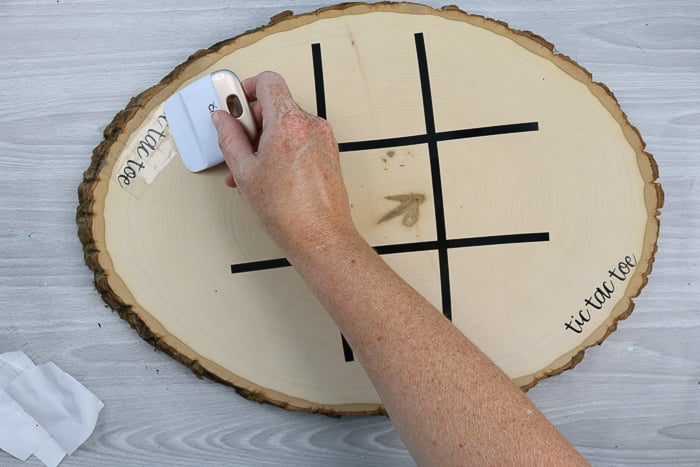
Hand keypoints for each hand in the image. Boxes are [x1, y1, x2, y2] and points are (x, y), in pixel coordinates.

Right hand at [211, 71, 358, 257]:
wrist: (320, 238)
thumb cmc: (290, 213)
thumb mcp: (245, 172)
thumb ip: (230, 139)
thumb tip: (223, 120)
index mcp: (289, 122)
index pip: (267, 82)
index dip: (245, 88)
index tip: (232, 103)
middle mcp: (310, 125)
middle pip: (275, 105)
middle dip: (251, 123)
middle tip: (237, 146)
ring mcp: (322, 139)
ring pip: (285, 126)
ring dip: (264, 141)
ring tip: (250, 170)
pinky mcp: (327, 154)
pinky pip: (298, 141)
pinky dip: (280, 150)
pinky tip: (268, 176)